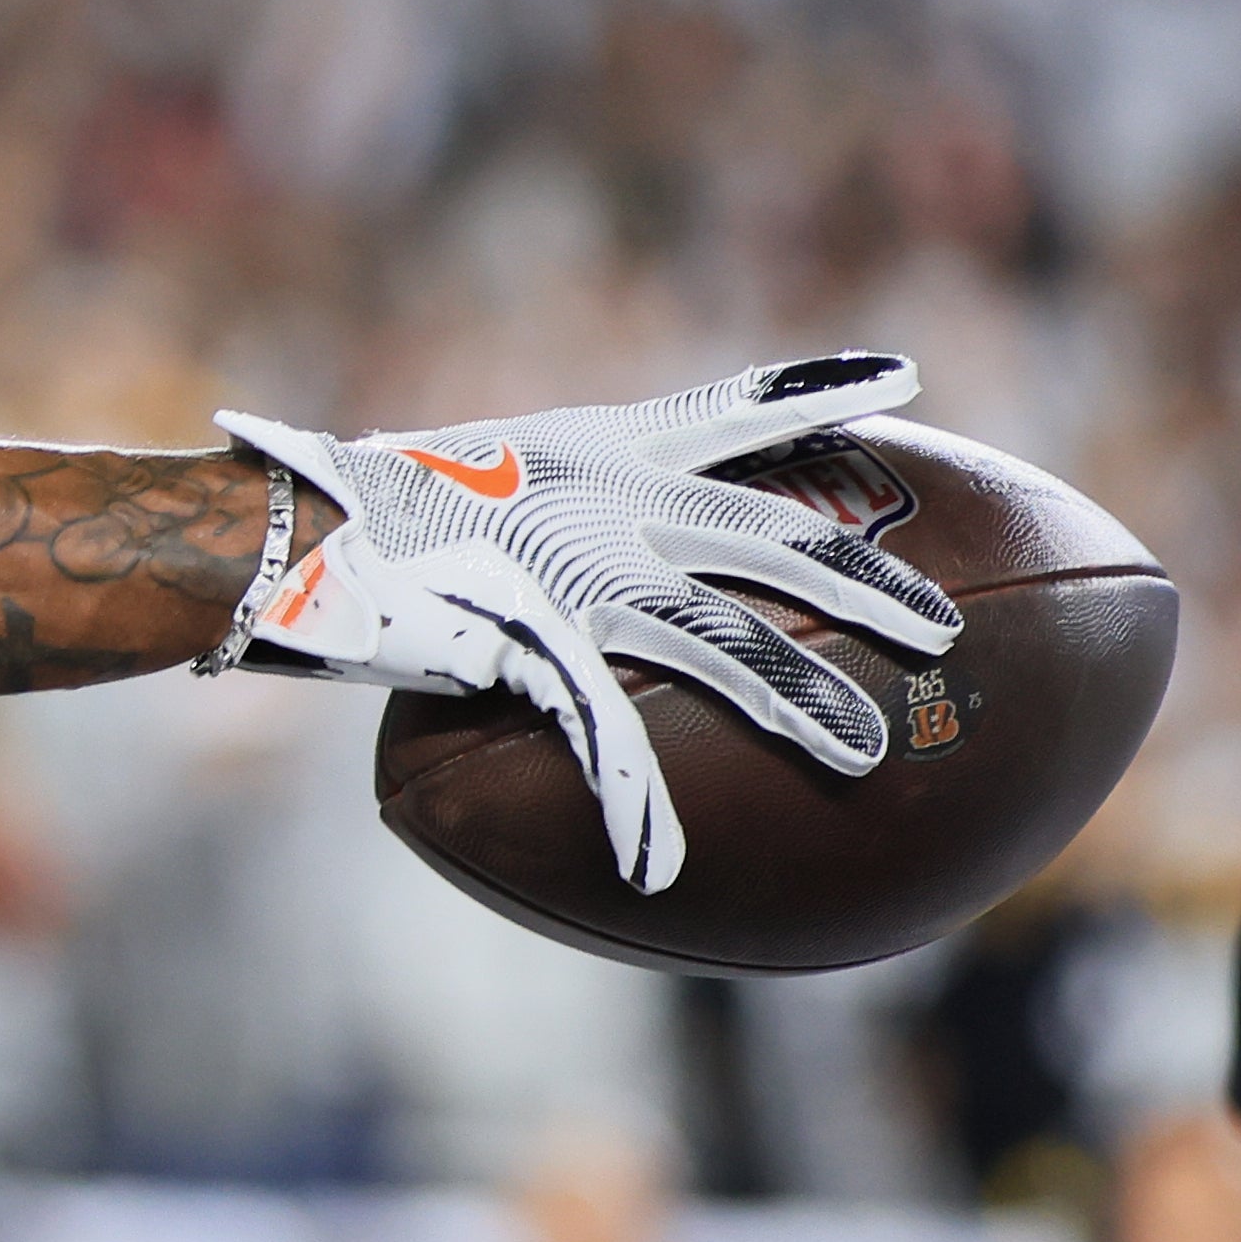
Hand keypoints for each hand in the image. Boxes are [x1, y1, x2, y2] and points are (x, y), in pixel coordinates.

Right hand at [214, 354, 962, 892]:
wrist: (290, 526)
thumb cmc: (366, 507)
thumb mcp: (476, 479)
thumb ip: (542, 508)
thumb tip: (578, 546)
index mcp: (597, 447)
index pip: (732, 411)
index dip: (820, 396)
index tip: (905, 378)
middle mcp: (604, 496)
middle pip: (769, 536)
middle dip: (867, 581)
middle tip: (950, 628)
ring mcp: (573, 567)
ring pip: (719, 641)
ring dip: (797, 705)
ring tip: (867, 759)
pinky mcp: (530, 636)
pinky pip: (601, 733)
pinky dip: (633, 801)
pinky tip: (661, 863)